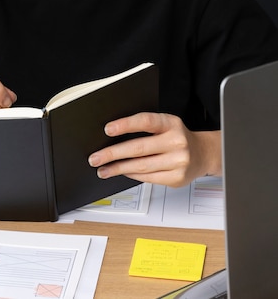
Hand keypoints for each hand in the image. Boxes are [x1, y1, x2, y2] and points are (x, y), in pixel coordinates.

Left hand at [88, 112, 221, 187]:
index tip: (108, 129)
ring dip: (118, 168)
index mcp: (171, 123)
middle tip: (96, 157)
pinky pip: (148, 177)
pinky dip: (132, 175)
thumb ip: (146, 128)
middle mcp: (176, 141)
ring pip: (141, 166)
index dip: (125, 125)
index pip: (146, 121)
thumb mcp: (166, 125)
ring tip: (103, 169)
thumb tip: (114, 136)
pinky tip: (122, 172)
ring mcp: (178, 162)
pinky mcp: (176, 178)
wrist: (203, 154)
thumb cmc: (178, 137)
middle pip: (139, 148)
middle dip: (113, 153)